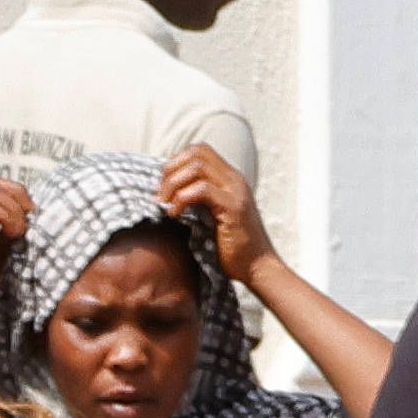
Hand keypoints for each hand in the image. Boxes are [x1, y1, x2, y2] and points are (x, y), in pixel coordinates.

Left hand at [161, 142, 269, 284]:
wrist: (257, 267)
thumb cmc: (231, 247)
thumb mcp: (211, 217)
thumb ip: (198, 201)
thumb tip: (166, 195)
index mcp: (229, 179)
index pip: (199, 150)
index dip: (175, 162)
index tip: (163, 187)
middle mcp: (234, 179)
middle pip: (197, 152)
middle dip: (170, 171)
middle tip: (160, 196)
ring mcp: (235, 191)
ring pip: (197, 167)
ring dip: (173, 184)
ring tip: (165, 205)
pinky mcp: (233, 207)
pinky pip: (202, 190)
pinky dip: (182, 199)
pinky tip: (175, 214)